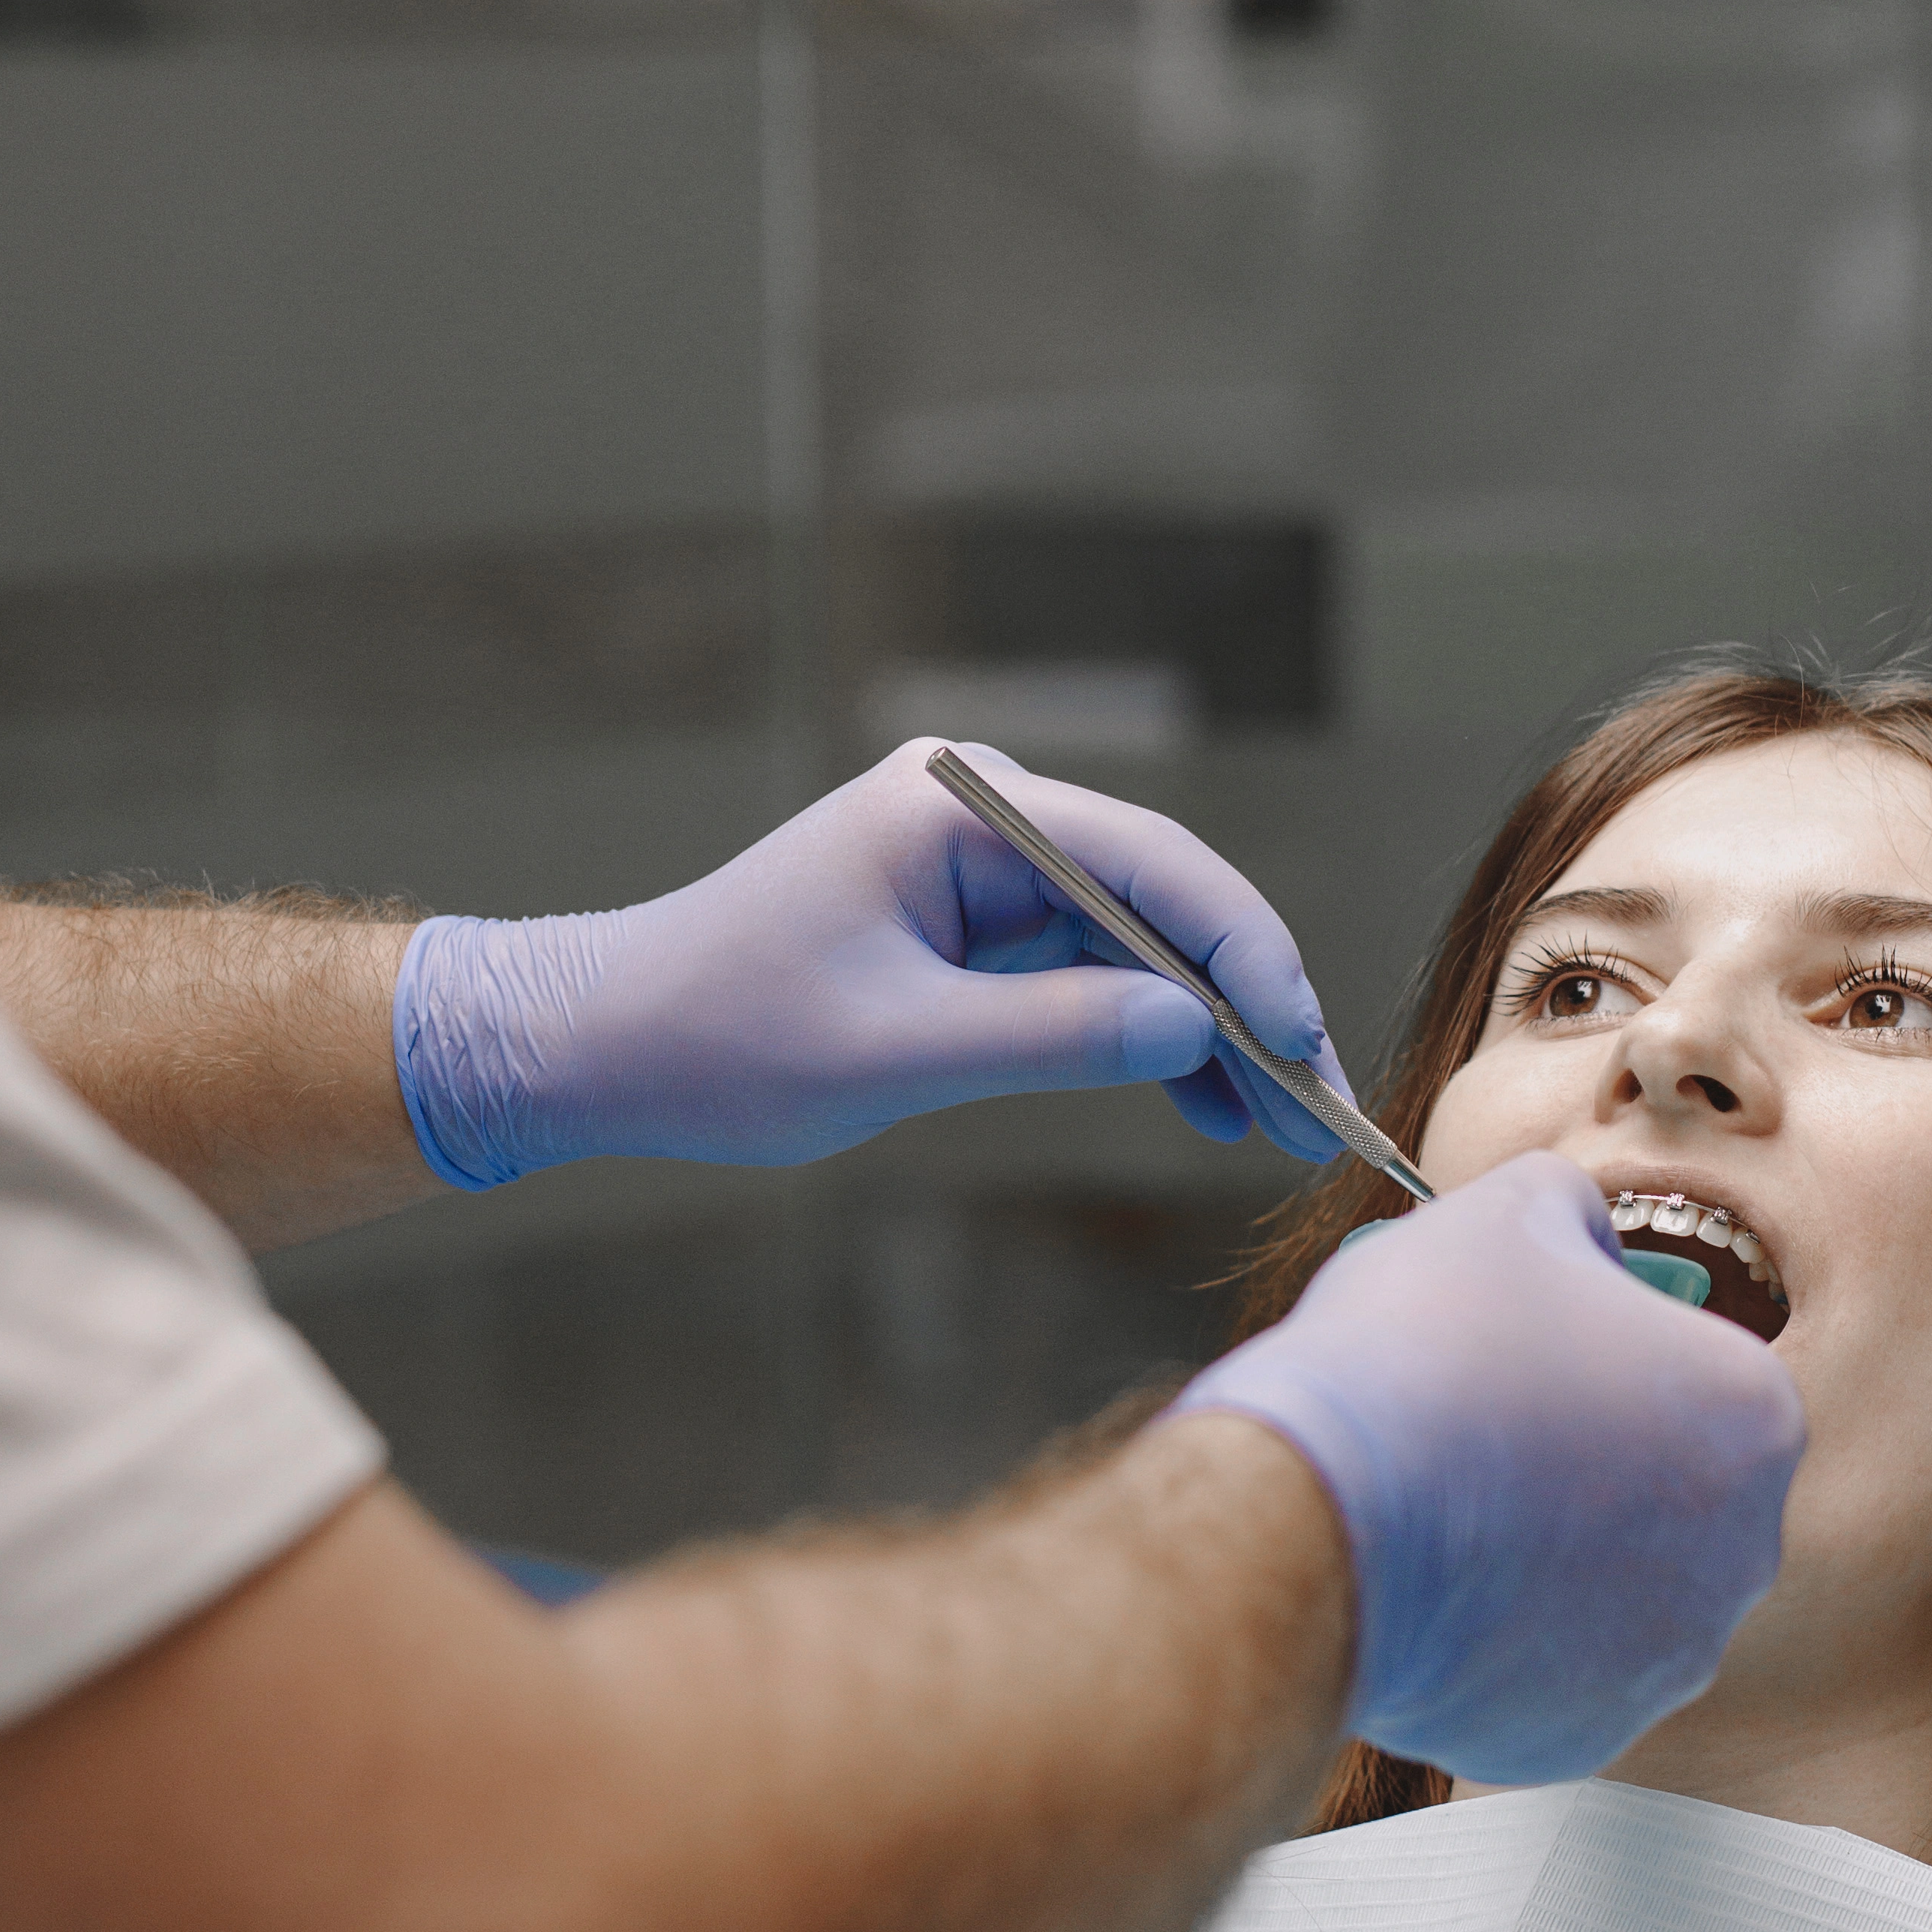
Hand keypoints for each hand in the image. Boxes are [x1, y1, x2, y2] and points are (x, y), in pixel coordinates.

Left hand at [390, 740, 1353, 1186]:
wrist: (611, 1042)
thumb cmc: (724, 1039)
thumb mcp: (895, 1052)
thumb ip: (1052, 1034)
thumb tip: (1193, 1031)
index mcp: (959, 806)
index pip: (1147, 861)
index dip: (1240, 951)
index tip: (1297, 1040)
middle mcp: (982, 811)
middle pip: (1159, 895)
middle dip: (1242, 998)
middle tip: (1319, 1101)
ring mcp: (982, 861)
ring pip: (1136, 937)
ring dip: (1206, 1026)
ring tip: (1280, 1124)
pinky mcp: (973, 917)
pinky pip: (1090, 964)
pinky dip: (1145, 1031)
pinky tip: (1207, 1101)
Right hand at [1170, 1152, 1802, 1781]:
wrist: (1316, 1513)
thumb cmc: (1419, 1355)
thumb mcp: (1505, 1210)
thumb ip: (1575, 1209)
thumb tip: (1581, 1233)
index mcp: (1754, 1420)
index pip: (1701, 1370)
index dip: (1613, 1347)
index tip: (1537, 1348)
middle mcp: (1742, 1555)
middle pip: (1672, 1488)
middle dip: (1594, 1458)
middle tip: (1490, 1419)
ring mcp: (1665, 1660)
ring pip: (1618, 1586)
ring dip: (1554, 1547)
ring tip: (1451, 1496)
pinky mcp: (1583, 1734)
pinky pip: (1557, 1672)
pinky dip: (1507, 1634)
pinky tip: (1438, 1578)